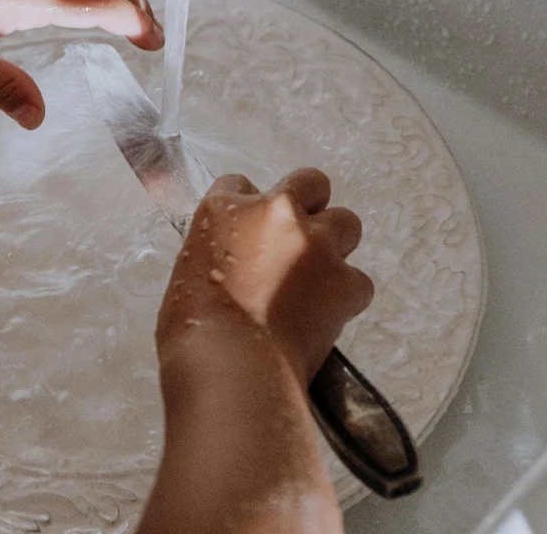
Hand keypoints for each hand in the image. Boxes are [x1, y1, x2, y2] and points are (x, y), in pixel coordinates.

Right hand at [158, 168, 373, 383]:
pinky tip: (325, 315)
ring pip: (346, 223)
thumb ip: (218, 253)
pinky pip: (358, 280)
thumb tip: (235, 267)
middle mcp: (276, 212)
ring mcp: (317, 243)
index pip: (239, 185)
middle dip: (308, 206)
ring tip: (317, 278)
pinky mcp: (346, 280)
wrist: (232, 364)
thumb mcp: (188, 274)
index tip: (250, 230)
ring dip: (334, 245)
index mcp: (225, 209)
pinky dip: (345, 296)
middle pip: (309, 182)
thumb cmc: (194, 329)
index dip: (248, 208)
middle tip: (298, 239)